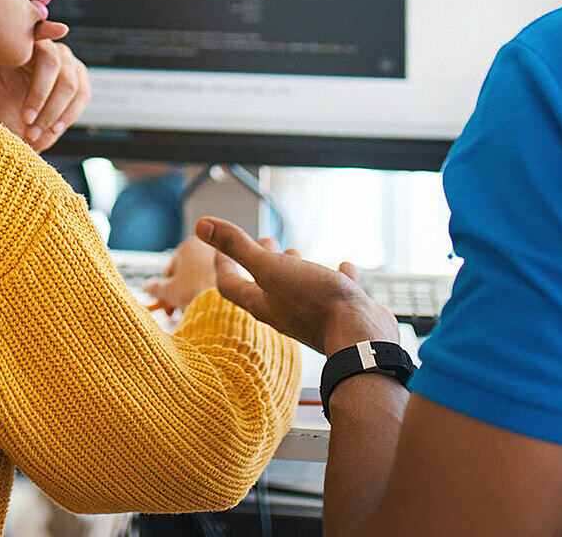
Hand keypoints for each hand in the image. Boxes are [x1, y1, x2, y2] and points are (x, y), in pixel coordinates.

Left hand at [0, 20, 90, 152]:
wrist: (6, 125)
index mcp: (27, 42)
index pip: (38, 30)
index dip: (48, 29)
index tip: (59, 30)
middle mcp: (52, 49)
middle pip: (55, 63)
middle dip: (40, 96)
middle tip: (25, 120)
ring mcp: (70, 66)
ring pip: (71, 85)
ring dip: (51, 113)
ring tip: (32, 134)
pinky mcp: (80, 85)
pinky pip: (82, 98)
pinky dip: (66, 117)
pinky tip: (50, 130)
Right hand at [142, 235, 220, 314]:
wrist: (223, 303)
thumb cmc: (194, 293)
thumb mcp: (168, 292)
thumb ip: (155, 288)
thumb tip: (146, 287)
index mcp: (190, 245)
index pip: (172, 268)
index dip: (166, 288)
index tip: (167, 304)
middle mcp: (209, 245)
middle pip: (189, 272)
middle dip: (181, 292)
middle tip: (178, 310)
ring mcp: (225, 255)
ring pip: (204, 277)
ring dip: (195, 293)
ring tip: (192, 310)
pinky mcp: (238, 268)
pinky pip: (218, 281)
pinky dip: (211, 292)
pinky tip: (209, 308)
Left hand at [195, 216, 398, 354]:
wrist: (359, 337)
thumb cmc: (313, 303)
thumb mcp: (270, 268)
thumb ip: (237, 247)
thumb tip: (201, 225)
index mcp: (263, 303)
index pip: (231, 285)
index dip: (223, 264)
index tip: (220, 246)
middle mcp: (284, 311)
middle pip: (264, 286)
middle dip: (261, 261)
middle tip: (265, 241)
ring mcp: (313, 314)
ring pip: (298, 288)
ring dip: (293, 268)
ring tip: (293, 251)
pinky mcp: (341, 313)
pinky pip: (335, 291)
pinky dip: (336, 276)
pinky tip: (345, 266)